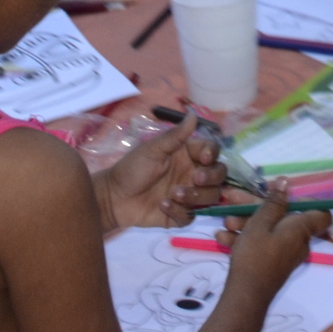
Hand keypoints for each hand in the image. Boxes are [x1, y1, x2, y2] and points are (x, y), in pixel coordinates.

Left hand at [91, 115, 225, 230]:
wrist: (113, 197)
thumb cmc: (132, 168)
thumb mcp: (153, 149)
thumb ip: (176, 135)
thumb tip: (194, 115)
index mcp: (187, 156)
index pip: (212, 152)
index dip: (213, 154)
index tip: (204, 158)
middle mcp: (192, 175)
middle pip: (218, 175)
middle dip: (211, 177)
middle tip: (195, 178)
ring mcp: (189, 196)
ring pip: (209, 197)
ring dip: (195, 196)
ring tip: (174, 194)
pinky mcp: (180, 215)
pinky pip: (191, 216)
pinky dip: (180, 212)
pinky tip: (163, 205)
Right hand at [223, 182, 331, 292]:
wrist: (246, 295)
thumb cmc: (255, 255)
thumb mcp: (261, 222)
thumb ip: (274, 202)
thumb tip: (287, 182)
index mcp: (301, 228)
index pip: (321, 213)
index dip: (305, 200)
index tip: (282, 193)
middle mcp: (297, 240)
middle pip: (282, 216)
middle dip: (256, 207)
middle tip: (233, 200)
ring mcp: (284, 253)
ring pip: (268, 229)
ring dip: (245, 223)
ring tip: (225, 224)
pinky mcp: (272, 262)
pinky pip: (262, 244)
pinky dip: (245, 239)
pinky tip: (223, 238)